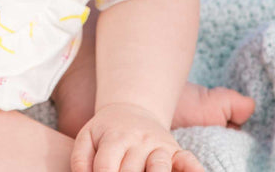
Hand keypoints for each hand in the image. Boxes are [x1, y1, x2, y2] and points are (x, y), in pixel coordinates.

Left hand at [69, 103, 203, 171]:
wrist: (132, 110)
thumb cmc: (106, 132)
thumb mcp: (87, 138)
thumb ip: (80, 159)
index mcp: (114, 138)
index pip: (106, 167)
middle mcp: (138, 141)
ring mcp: (160, 146)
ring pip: (160, 169)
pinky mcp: (178, 152)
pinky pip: (189, 162)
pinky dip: (194, 171)